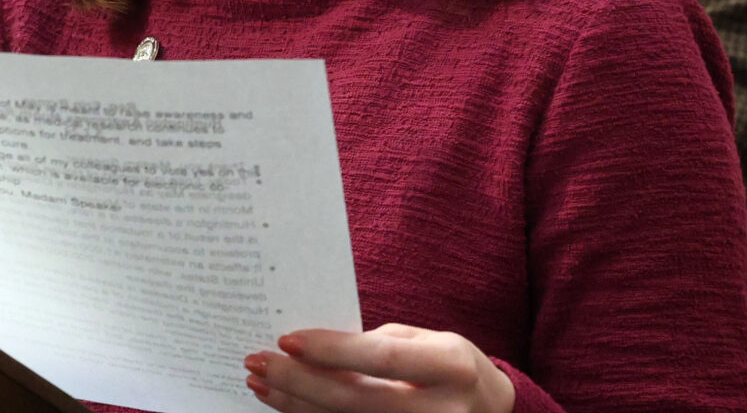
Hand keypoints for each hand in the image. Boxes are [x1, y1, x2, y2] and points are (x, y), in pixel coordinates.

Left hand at [244, 325, 514, 412]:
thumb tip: (316, 348)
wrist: (489, 411)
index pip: (382, 358)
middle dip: (299, 381)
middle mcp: (439, 410)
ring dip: (295, 405)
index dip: (332, 351)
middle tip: (258, 362)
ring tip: (261, 382)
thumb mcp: (431, 341)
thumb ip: (380, 344)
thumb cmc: (452, 366)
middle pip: (355, 400)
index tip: (287, 340)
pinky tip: (287, 404)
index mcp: (452, 366)